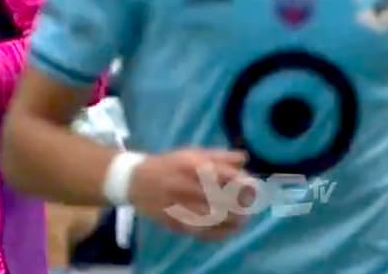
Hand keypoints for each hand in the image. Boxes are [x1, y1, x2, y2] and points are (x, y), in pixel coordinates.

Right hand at [128, 149, 249, 240]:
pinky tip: (228, 230)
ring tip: (242, 219)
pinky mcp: (174, 221)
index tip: (254, 187)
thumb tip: (244, 158)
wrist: (133, 181)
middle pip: (222, 199)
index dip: (244, 183)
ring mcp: (178, 205)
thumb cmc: (167, 165)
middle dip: (241, 204)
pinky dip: (219, 233)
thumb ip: (218, 156)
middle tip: (250, 206)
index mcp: (190, 165)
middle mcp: (185, 185)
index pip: (225, 176)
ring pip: (214, 218)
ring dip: (233, 221)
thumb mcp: (190, 154)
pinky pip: (202, 231)